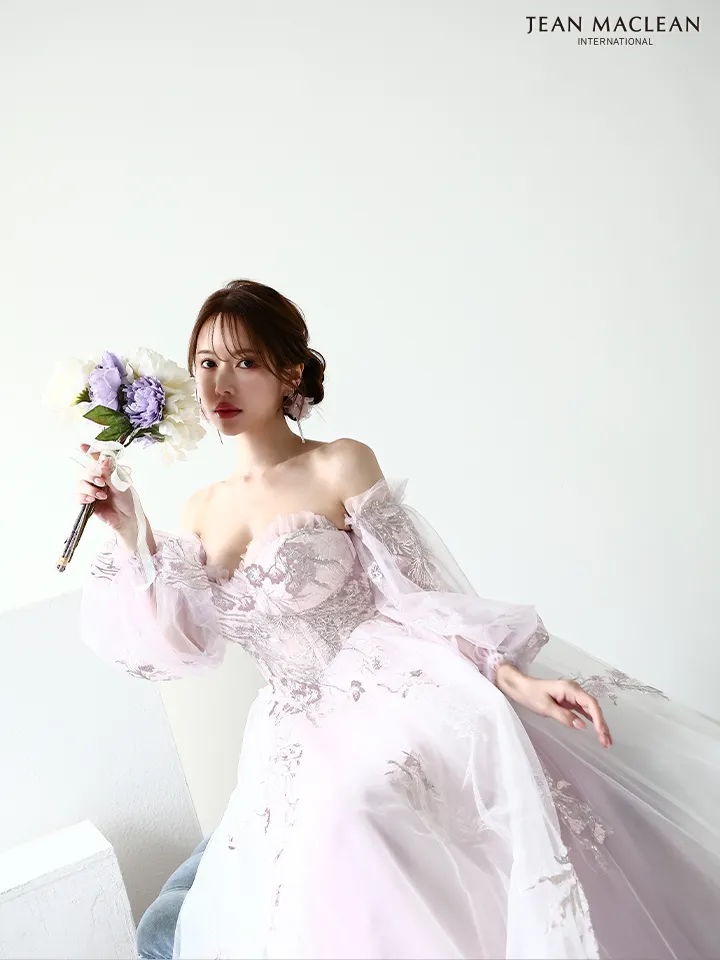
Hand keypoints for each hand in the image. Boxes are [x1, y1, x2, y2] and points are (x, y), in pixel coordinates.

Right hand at [76, 443, 138, 536]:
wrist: (126, 518)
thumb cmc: (127, 500)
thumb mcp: (121, 486)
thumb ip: (110, 474)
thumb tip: (105, 460)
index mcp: (107, 472)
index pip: (96, 459)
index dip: (89, 451)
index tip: (82, 446)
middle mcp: (97, 479)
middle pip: (85, 471)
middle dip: (91, 476)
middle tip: (101, 483)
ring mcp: (91, 490)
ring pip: (80, 483)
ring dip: (90, 488)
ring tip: (102, 496)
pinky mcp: (87, 501)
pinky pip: (78, 496)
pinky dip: (83, 497)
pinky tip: (91, 500)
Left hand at [496, 664, 611, 747]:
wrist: (520, 686)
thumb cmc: (530, 694)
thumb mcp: (545, 707)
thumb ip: (564, 716)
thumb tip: (583, 726)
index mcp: (570, 689)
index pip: (590, 703)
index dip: (598, 718)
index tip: (601, 732)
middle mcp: (574, 691)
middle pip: (593, 708)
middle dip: (602, 725)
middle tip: (607, 743)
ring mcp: (572, 696)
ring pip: (591, 711)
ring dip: (599, 725)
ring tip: (606, 742)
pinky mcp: (569, 702)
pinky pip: (584, 712)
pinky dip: (591, 722)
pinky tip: (597, 732)